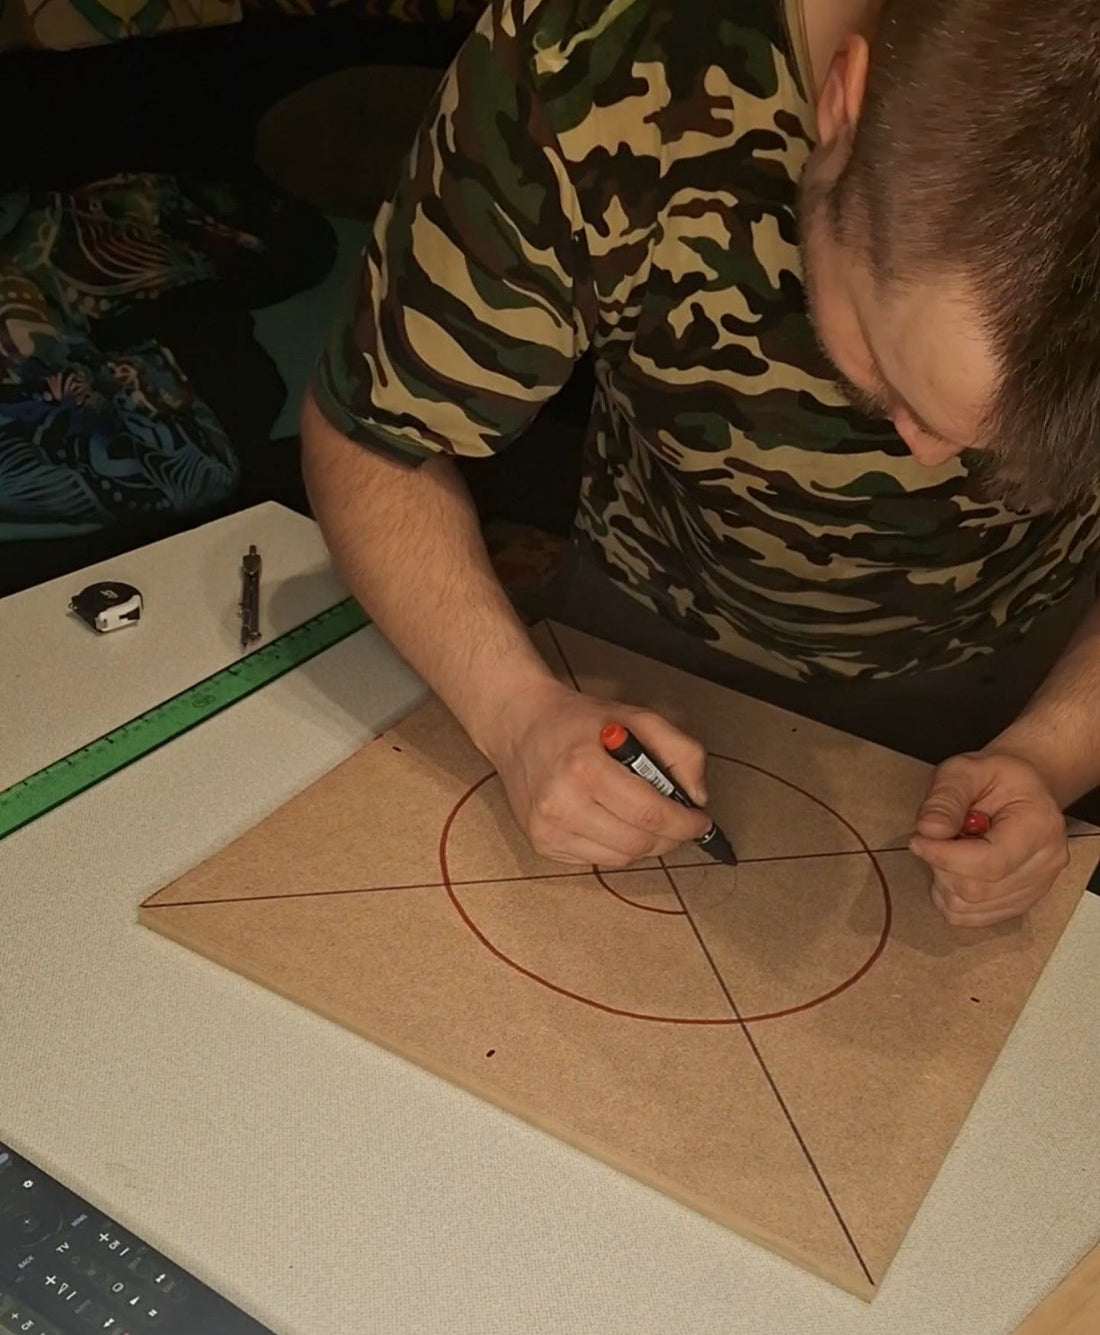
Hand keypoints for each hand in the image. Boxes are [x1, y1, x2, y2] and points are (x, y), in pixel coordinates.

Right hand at [483, 680, 711, 866]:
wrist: (519, 725)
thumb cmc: (576, 722)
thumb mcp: (636, 717)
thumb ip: (679, 750)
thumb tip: (697, 796)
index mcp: (585, 767)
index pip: (650, 813)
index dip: (685, 823)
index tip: (700, 821)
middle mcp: (562, 803)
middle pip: (638, 842)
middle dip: (670, 836)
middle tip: (679, 822)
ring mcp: (548, 828)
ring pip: (620, 858)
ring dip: (644, 844)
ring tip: (647, 820)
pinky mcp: (541, 842)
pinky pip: (596, 860)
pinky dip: (616, 846)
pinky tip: (614, 821)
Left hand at [908, 751, 1068, 927]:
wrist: (1021, 789)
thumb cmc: (995, 778)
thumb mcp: (965, 770)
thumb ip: (946, 798)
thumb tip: (929, 830)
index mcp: (1039, 825)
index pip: (990, 862)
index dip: (944, 857)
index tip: (918, 840)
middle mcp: (1046, 863)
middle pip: (978, 890)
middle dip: (941, 866)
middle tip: (935, 837)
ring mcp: (1037, 887)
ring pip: (971, 907)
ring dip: (944, 882)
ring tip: (950, 849)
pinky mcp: (1020, 902)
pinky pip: (973, 917)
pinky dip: (951, 897)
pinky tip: (954, 869)